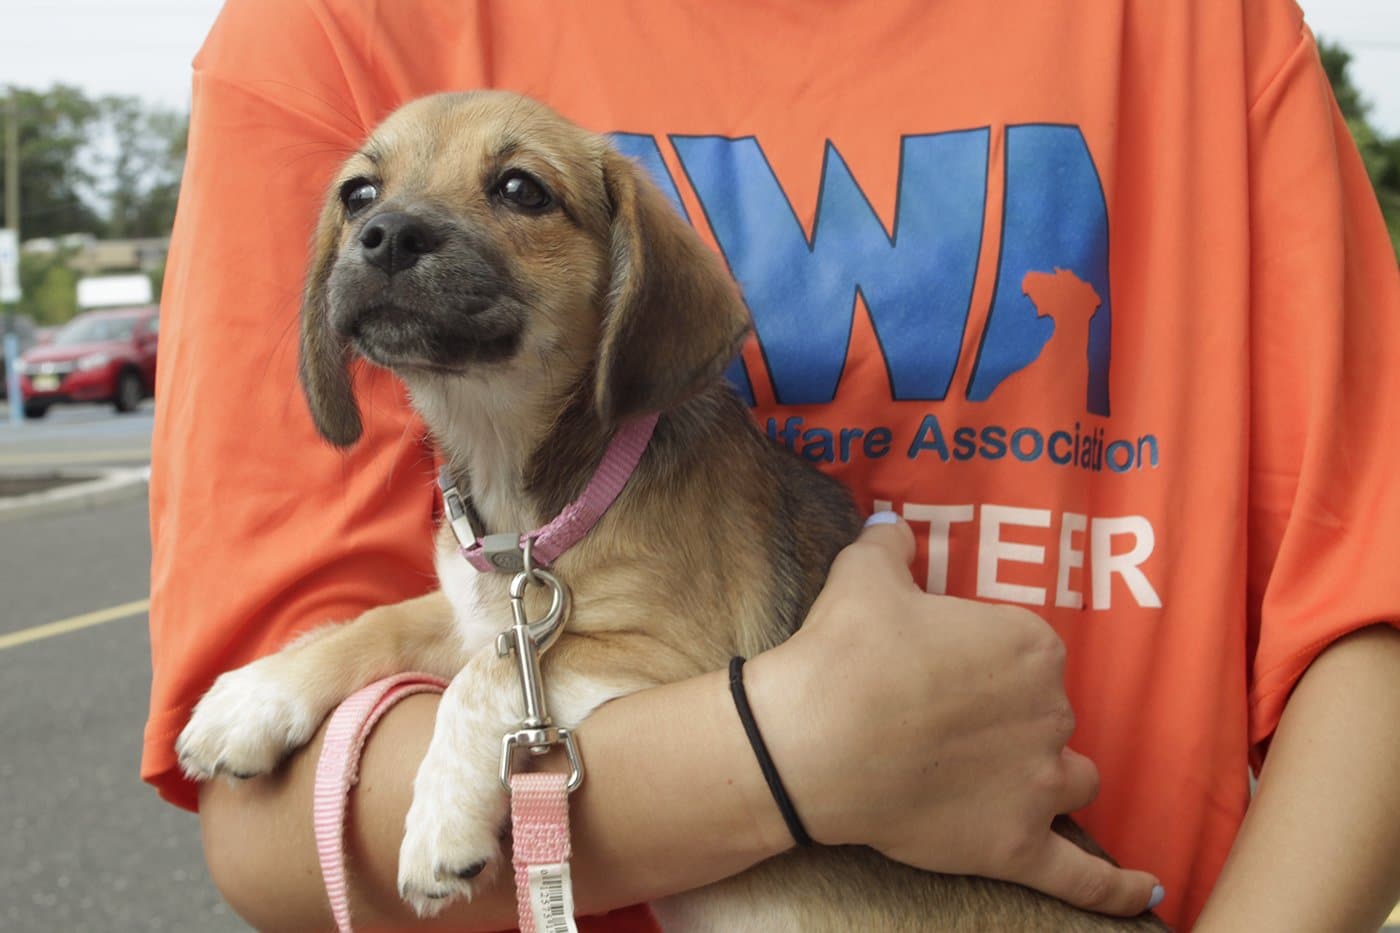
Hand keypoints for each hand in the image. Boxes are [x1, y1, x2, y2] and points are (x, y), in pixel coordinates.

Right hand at [743, 514, 1161, 915]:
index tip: (947, 668)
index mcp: (1030, 645)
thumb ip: (891, 545)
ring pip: (1073, 780)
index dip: (988, 663)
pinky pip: (1082, 876)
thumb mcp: (864, 573)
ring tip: (1013, 781)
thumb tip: (891, 523)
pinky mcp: (1016, 845)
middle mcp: (1051, 712)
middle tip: (949, 723)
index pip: (1033, 653)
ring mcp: (1039, 783)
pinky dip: (1117, 889)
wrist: (814, 738)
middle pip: (1050, 715)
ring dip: (1052, 777)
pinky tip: (1147, 897)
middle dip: (1011, 719)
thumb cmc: (846, 650)